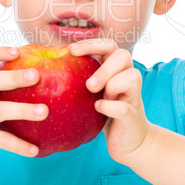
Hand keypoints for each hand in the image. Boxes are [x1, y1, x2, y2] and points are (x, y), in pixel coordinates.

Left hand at [69, 39, 152, 166]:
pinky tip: (97, 108)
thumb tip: (51, 60)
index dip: (91, 44)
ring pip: (131, 76)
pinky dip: (108, 106)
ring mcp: (133, 95)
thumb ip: (81, 76)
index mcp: (116, 67)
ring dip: (110, 85)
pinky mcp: (132, 115)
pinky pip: (122, 106)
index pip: (108, 45)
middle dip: (104, 68)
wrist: (128, 140)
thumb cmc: (104, 110)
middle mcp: (128, 76)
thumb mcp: (92, 91)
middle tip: (88, 84)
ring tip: (96, 97)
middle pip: (123, 56)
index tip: (71, 50)